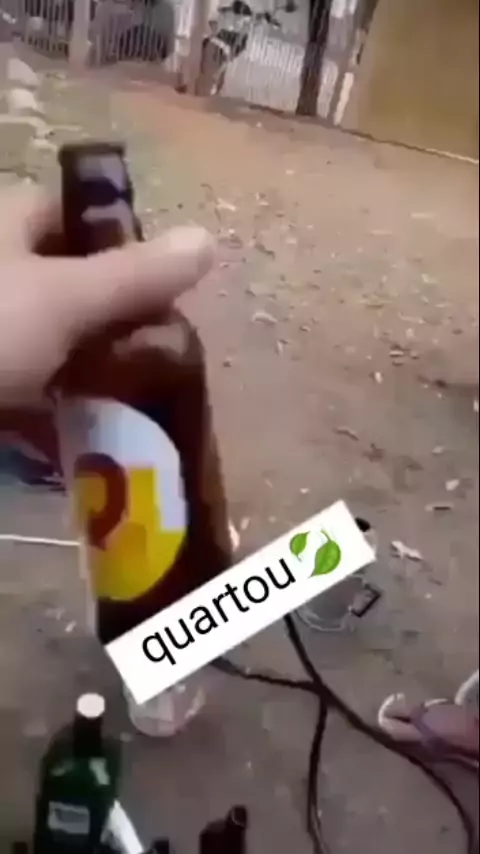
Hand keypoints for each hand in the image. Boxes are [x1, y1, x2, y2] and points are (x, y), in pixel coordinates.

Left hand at [0, 185, 214, 405]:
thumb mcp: (61, 298)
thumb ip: (133, 275)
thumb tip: (207, 239)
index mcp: (5, 224)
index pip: (73, 213)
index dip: (121, 239)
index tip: (166, 280)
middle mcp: (1, 272)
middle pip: (68, 282)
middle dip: (115, 315)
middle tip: (163, 347)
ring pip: (54, 342)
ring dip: (92, 368)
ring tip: (142, 395)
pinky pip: (32, 391)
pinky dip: (61, 409)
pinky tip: (94, 428)